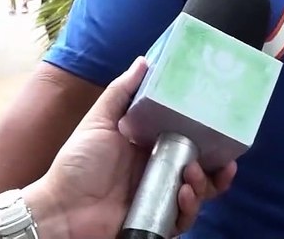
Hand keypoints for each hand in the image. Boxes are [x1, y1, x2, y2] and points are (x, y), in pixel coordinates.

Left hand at [26, 57, 237, 237]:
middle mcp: (159, 174)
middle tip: (223, 162)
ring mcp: (159, 199)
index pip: (190, 142)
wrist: (59, 209)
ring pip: (198, 195)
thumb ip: (121, 93)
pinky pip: (183, 220)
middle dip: (216, 168)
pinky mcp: (155, 223)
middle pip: (201, 171)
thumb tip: (144, 61)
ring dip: (203, 186)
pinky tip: (183, 195)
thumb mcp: (99, 122)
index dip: (210, 139)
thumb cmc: (76, 165)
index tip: (224, 130)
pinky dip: (188, 209)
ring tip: (190, 177)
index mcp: (150, 149)